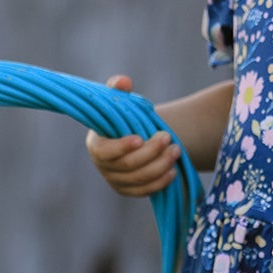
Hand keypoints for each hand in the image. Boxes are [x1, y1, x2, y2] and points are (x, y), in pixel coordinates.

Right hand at [85, 74, 180, 196]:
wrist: (134, 137)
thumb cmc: (124, 117)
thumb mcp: (121, 101)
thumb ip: (119, 89)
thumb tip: (123, 81)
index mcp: (96, 145)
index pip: (105, 152)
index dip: (122, 147)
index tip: (140, 138)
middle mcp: (103, 166)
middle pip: (128, 165)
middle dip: (150, 152)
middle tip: (168, 138)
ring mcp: (116, 180)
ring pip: (139, 179)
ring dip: (160, 166)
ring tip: (176, 150)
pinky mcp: (129, 190)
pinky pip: (145, 191)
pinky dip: (160, 182)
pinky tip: (173, 170)